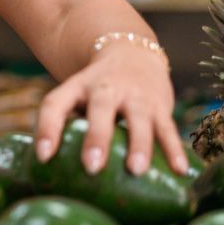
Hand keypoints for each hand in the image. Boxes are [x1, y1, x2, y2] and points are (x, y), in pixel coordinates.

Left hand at [33, 42, 186, 175]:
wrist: (132, 54)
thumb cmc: (96, 90)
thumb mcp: (76, 96)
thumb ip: (66, 124)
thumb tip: (52, 168)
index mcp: (77, 87)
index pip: (55, 104)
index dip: (46, 129)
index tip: (42, 157)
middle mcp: (105, 88)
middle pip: (100, 109)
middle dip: (96, 138)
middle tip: (91, 167)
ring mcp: (135, 95)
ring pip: (139, 118)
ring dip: (138, 144)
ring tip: (136, 170)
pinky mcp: (160, 105)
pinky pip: (168, 127)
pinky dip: (174, 149)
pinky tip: (180, 170)